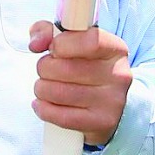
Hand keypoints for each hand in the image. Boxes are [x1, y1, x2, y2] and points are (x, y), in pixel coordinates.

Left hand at [29, 20, 131, 146]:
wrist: (106, 103)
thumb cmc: (83, 66)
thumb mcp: (71, 42)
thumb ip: (48, 32)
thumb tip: (36, 43)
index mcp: (115, 49)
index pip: (90, 41)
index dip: (62, 44)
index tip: (52, 48)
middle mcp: (118, 74)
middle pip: (67, 68)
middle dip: (44, 68)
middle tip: (46, 70)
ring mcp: (113, 101)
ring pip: (59, 93)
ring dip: (42, 88)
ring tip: (45, 87)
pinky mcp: (102, 123)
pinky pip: (62, 117)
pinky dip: (44, 109)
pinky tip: (42, 104)